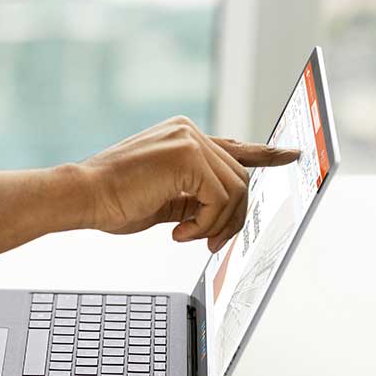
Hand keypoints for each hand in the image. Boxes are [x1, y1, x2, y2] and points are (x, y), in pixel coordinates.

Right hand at [78, 116, 299, 250]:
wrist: (83, 196)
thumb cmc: (112, 200)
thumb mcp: (164, 199)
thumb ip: (194, 196)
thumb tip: (223, 212)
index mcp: (181, 137)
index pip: (232, 147)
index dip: (264, 154)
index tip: (291, 155)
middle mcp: (188, 131)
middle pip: (240, 179)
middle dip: (231, 218)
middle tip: (210, 243)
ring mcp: (189, 140)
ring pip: (236, 191)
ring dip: (217, 224)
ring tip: (188, 236)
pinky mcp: (189, 156)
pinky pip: (221, 199)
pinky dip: (206, 224)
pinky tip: (179, 232)